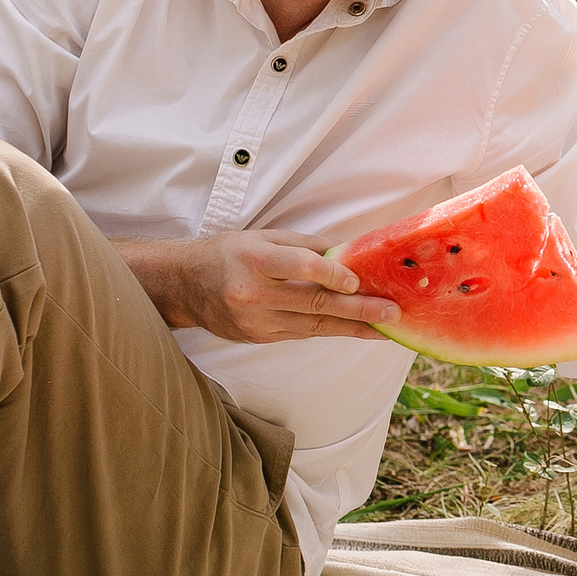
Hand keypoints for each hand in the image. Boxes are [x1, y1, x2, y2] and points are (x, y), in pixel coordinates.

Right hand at [118, 231, 402, 343]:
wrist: (185, 286)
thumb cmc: (229, 254)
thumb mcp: (265, 238)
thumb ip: (308, 246)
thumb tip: (352, 251)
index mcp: (254, 261)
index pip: (298, 268)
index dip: (330, 274)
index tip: (356, 280)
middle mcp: (254, 295)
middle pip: (313, 303)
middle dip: (357, 309)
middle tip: (391, 313)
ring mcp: (257, 322)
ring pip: (313, 325)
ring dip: (353, 326)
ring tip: (385, 327)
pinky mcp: (260, 338)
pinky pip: (303, 334)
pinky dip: (333, 330)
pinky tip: (358, 330)